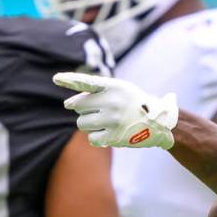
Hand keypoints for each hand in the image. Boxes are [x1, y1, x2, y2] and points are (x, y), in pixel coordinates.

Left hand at [54, 72, 178, 148]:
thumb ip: (95, 92)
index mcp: (114, 86)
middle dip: (83, 110)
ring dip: (88, 124)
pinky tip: (109, 133)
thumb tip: (67, 104)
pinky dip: (97, 137)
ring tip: (105, 122)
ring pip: (81, 123)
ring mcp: (113, 120)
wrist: (160, 122)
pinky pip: (91, 138)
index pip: (86, 81)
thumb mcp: (120, 90)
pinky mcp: (114, 136)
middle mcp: (113, 101)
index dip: (69, 80)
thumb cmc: (134, 103)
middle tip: (98, 111)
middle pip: (77, 106)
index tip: (56, 78)